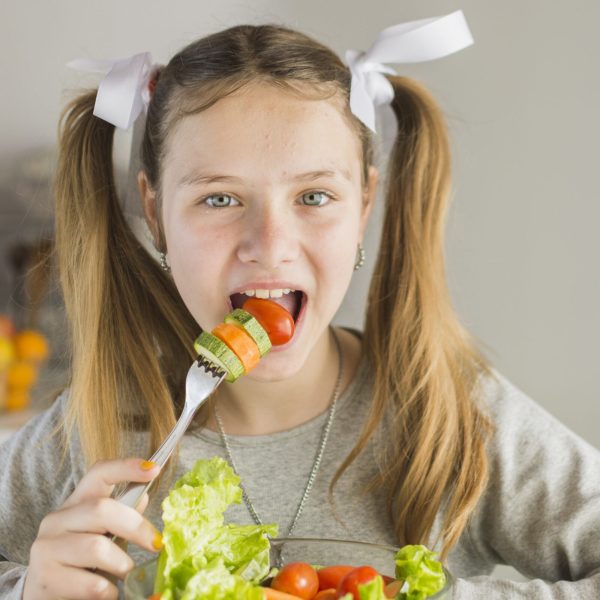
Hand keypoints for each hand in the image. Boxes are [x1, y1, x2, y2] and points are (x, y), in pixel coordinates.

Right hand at [23, 458, 162, 599]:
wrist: (44, 597)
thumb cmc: (81, 562)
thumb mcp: (103, 534)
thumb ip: (121, 515)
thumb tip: (143, 495)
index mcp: (76, 503)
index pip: (98, 474)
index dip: (126, 467)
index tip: (153, 469)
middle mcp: (56, 520)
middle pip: (102, 509)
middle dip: (136, 527)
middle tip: (156, 544)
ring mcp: (47, 548)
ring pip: (97, 548)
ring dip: (121, 564)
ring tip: (123, 573)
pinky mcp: (45, 579)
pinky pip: (92, 584)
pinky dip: (109, 590)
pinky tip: (107, 591)